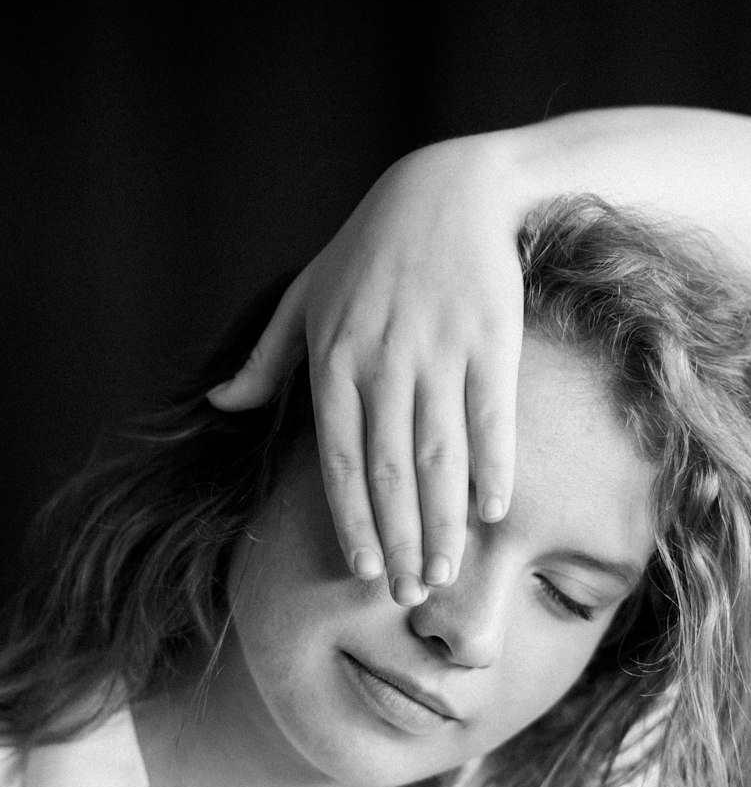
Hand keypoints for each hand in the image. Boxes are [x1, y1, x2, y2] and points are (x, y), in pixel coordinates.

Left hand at [208, 138, 524, 603]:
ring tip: (448, 573)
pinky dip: (492, 468)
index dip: (353, 522)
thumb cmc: (371, 247)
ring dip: (444, 522)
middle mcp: (383, 360)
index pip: (341, 460)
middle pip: (389, 472)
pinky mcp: (490, 341)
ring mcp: (438, 351)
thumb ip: (267, 358)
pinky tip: (492, 512)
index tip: (366, 574)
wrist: (451, 189)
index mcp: (334, 357)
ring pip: (438, 456)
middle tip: (413, 597)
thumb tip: (222, 406)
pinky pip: (491, 418)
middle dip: (401, 541)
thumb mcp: (306, 294)